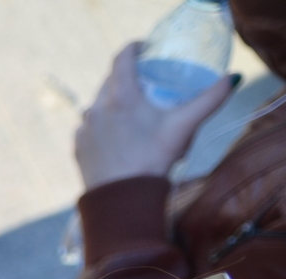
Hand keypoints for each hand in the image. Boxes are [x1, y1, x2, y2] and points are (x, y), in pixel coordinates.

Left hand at [75, 43, 233, 190]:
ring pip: (99, 104)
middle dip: (127, 77)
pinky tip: (117, 134)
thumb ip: (209, 100)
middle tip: (146, 80)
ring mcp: (84, 128)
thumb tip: (232, 80)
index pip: (122, 58)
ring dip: (114, 101)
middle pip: (110, 81)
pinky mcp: (78, 146)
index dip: (135, 48)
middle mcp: (96, 108)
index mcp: (121, 96)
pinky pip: (90, 126)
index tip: (146, 49)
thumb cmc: (153, 160)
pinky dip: (103, 124)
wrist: (122, 199)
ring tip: (133, 110)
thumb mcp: (184, 127)